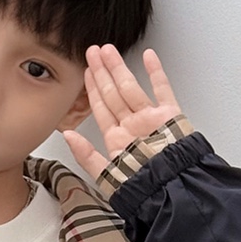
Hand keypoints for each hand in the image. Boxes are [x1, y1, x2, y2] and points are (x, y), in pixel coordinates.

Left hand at [63, 45, 181, 182]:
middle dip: (102, 72)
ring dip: (120, 68)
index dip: (92, 88)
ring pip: (131, 88)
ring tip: (108, 49)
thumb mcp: (107, 176)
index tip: (86, 70)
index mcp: (117, 139)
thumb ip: (86, 155)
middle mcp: (132, 126)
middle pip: (113, 93)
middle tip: (92, 51)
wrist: (173, 191)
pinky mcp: (171, 116)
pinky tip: (149, 56)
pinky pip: (163, 90)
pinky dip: (157, 72)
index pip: (101, 108)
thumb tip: (67, 136)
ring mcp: (151, 119)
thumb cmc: (143, 188)